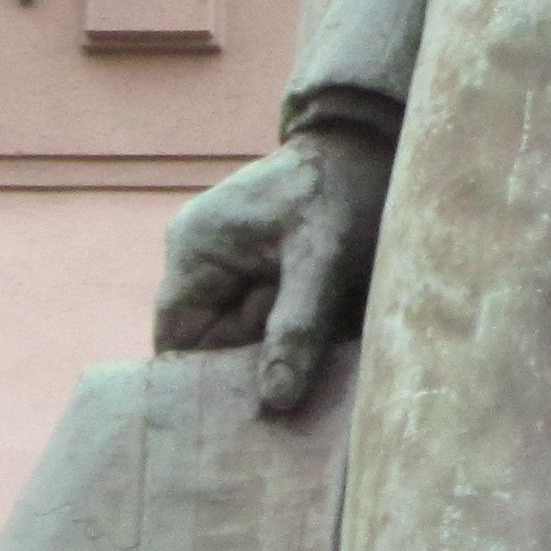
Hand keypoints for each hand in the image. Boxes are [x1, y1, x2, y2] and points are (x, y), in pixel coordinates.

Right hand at [152, 119, 395, 416]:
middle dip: (254, 356)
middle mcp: (196, 253)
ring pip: (239, 330)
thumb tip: (274, 400)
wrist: (372, 143)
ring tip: (324, 319)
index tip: (254, 406)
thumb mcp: (324, 259)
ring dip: (277, 339)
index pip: (178, 341)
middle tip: (308, 356)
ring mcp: (221, 256)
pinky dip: (287, 323)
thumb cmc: (344, 191)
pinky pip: (259, 312)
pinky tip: (324, 316)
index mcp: (194, 248)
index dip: (208, 377)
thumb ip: (297, 325)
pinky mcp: (251, 261)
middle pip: (210, 340)